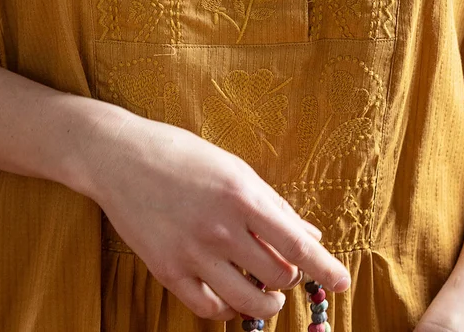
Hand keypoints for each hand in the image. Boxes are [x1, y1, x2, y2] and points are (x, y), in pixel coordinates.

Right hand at [81, 107, 350, 320]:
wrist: (120, 157)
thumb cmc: (183, 155)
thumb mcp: (234, 169)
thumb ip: (272, 205)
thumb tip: (310, 234)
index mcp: (242, 195)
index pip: (296, 244)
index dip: (325, 267)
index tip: (343, 281)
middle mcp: (220, 228)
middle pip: (277, 276)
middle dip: (289, 276)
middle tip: (283, 267)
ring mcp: (192, 252)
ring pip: (249, 301)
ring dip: (265, 301)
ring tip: (265, 292)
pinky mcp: (167, 271)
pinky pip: (209, 309)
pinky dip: (227, 308)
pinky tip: (229, 294)